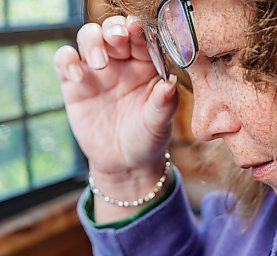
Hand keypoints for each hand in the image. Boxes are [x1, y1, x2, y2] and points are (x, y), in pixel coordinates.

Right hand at [54, 16, 178, 175]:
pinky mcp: (74, 84)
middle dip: (114, 29)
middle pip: (112, 31)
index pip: (141, 38)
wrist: (124, 164)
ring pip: (88, 38)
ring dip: (92, 41)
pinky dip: (66, 60)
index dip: (139, 31)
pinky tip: (76, 75)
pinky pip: (64, 60)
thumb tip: (171, 83)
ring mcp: (96, 71)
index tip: (137, 30)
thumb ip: (164, 103)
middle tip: (118, 38)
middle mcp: (121, 63)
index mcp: (146, 65)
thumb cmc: (147, 140)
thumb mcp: (159, 124)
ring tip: (100, 63)